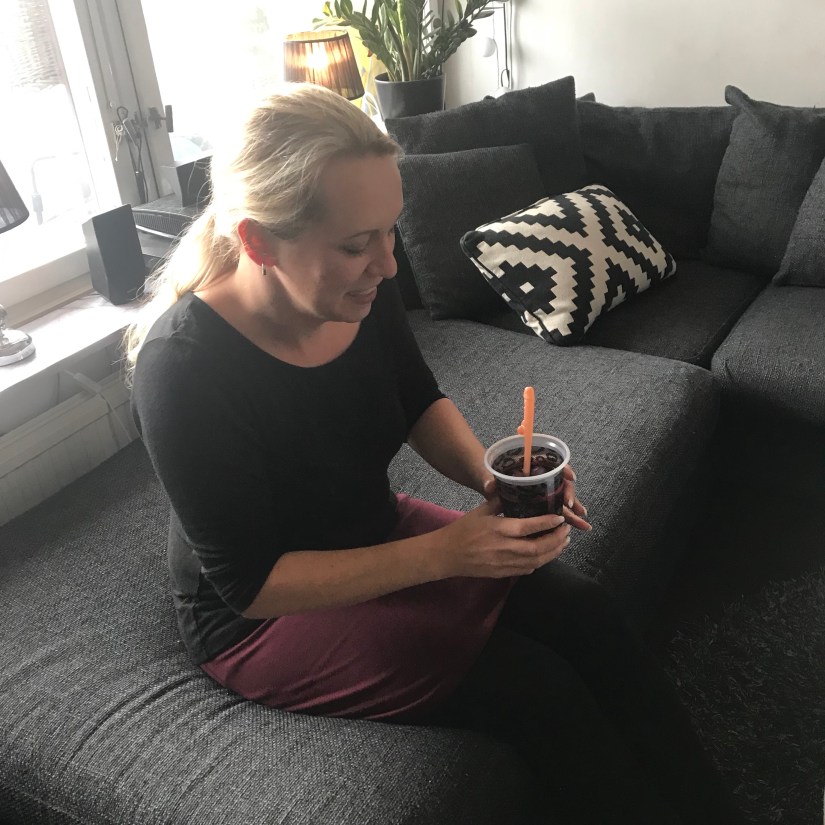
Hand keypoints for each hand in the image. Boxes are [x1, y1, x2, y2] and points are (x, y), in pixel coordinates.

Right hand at [433, 497, 572, 578]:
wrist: (446, 555)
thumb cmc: (462, 530)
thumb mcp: (480, 511)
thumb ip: (499, 502)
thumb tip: (516, 491)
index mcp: (499, 529)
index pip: (530, 526)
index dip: (548, 523)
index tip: (560, 518)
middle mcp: (505, 548)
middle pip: (539, 547)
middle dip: (557, 540)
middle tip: (566, 531)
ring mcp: (504, 563)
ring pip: (536, 561)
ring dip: (553, 552)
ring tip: (562, 543)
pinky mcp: (502, 573)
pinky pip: (527, 570)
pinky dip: (540, 562)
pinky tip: (545, 555)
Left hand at [481, 464, 591, 531]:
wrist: (486, 482)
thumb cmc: (489, 475)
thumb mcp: (488, 477)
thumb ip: (489, 481)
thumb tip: (488, 486)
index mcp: (531, 466)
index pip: (552, 464)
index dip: (563, 469)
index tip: (570, 476)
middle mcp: (540, 478)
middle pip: (560, 483)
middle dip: (569, 494)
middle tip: (572, 505)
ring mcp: (542, 491)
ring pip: (561, 498)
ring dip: (573, 509)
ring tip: (582, 521)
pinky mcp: (540, 504)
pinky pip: (557, 509)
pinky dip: (567, 516)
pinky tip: (577, 525)